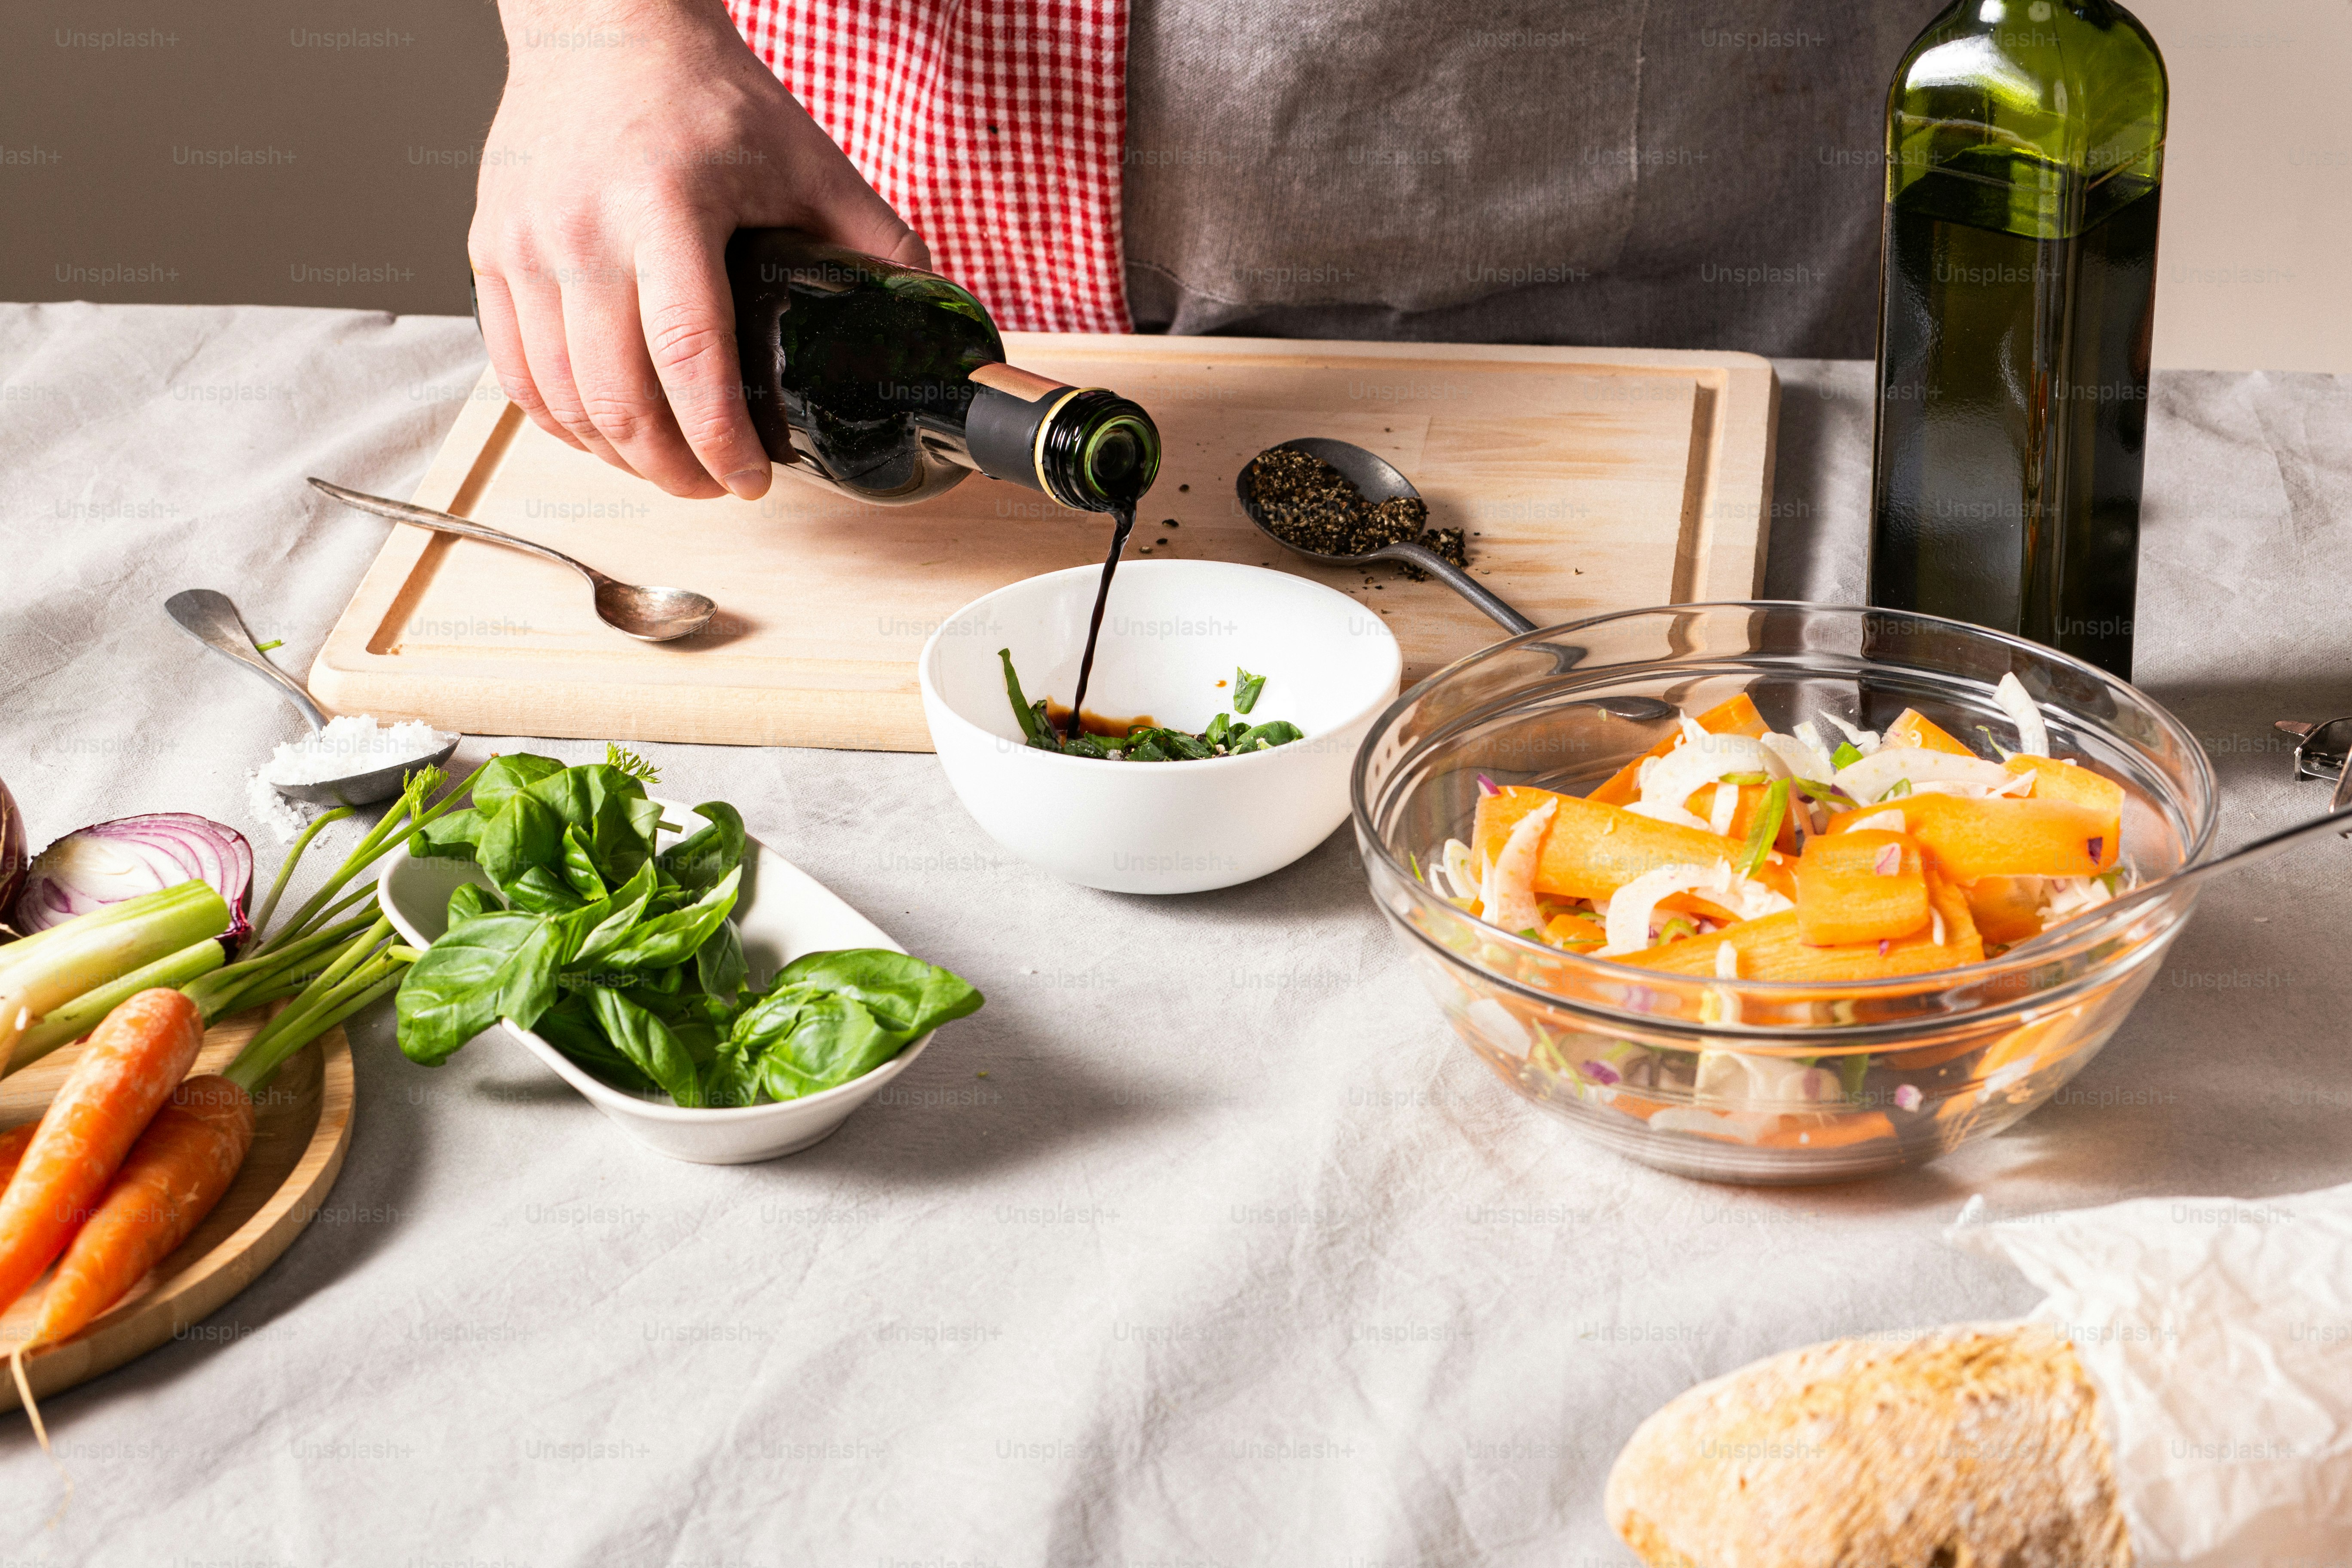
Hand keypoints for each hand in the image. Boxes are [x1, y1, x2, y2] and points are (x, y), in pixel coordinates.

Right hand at [469, 0, 928, 498]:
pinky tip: (606, 434)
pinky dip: (560, 422)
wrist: (605, 25)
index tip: (751, 480)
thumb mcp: (810, 160)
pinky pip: (514, 373)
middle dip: (672, 469)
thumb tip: (928, 322)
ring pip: (559, 399)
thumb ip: (876, 243)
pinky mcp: (490, 252)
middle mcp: (580, 229)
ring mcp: (523, 243)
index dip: (720, 438)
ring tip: (670, 468)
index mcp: (665, 206)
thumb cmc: (708, 94)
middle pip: (614, 396)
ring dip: (617, 456)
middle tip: (716, 486)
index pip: (687, 354)